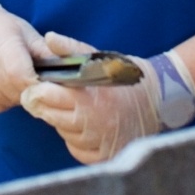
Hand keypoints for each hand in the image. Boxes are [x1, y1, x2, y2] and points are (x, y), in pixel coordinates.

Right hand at [0, 0, 53, 112]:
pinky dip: (2, 97)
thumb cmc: (1, 27)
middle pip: (22, 97)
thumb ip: (49, 54)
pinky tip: (1, 80)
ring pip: (9, 103)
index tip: (46, 78)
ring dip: (16, 94)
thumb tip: (72, 68)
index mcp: (9, 61)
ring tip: (13, 73)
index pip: (33, 87)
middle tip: (30, 72)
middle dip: (31, 89)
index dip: (42, 85)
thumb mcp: (28, 35)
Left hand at [20, 32, 194, 164]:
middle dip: (48, 107)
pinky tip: (89, 128)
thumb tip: (50, 37)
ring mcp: (100, 143)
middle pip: (51, 117)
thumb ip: (71, 49)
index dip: (38, 92)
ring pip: (65, 134)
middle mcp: (93, 124)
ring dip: (65, 123)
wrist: (157, 102)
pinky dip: (79, 141)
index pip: (47, 97)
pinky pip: (79, 150)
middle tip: (55, 99)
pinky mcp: (105, 157)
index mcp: (88, 98)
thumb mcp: (98, 58)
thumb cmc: (123, 77)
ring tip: (80, 111)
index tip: (37, 87)